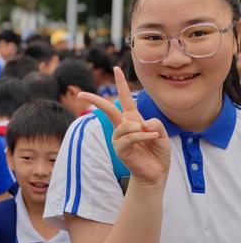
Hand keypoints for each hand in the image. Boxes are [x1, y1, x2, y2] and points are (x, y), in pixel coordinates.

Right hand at [79, 67, 170, 186]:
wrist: (156, 173)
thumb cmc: (158, 152)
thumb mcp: (162, 132)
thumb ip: (154, 123)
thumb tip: (141, 124)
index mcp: (132, 119)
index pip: (124, 98)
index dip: (121, 83)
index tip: (117, 68)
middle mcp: (122, 126)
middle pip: (107, 109)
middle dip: (94, 100)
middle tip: (79, 94)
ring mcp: (119, 138)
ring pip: (126, 125)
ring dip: (142, 130)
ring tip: (154, 136)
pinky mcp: (120, 149)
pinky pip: (130, 137)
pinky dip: (143, 136)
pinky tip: (152, 138)